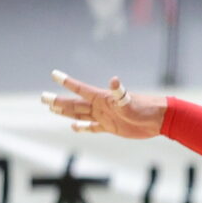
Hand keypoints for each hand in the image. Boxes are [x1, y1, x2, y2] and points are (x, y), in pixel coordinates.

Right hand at [42, 71, 167, 137]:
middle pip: (75, 103)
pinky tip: (73, 127)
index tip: (54, 74)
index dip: (67, 82)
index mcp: (102, 98)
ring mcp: (104, 117)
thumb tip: (114, 80)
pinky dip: (83, 128)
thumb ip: (120, 93)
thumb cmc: (145, 109)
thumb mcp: (130, 102)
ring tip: (52, 108)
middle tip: (43, 98)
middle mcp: (100, 106)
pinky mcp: (111, 127)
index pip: (80, 89)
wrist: (158, 120)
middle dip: (59, 101)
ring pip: (80, 114)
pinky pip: (93, 127)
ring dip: (66, 112)